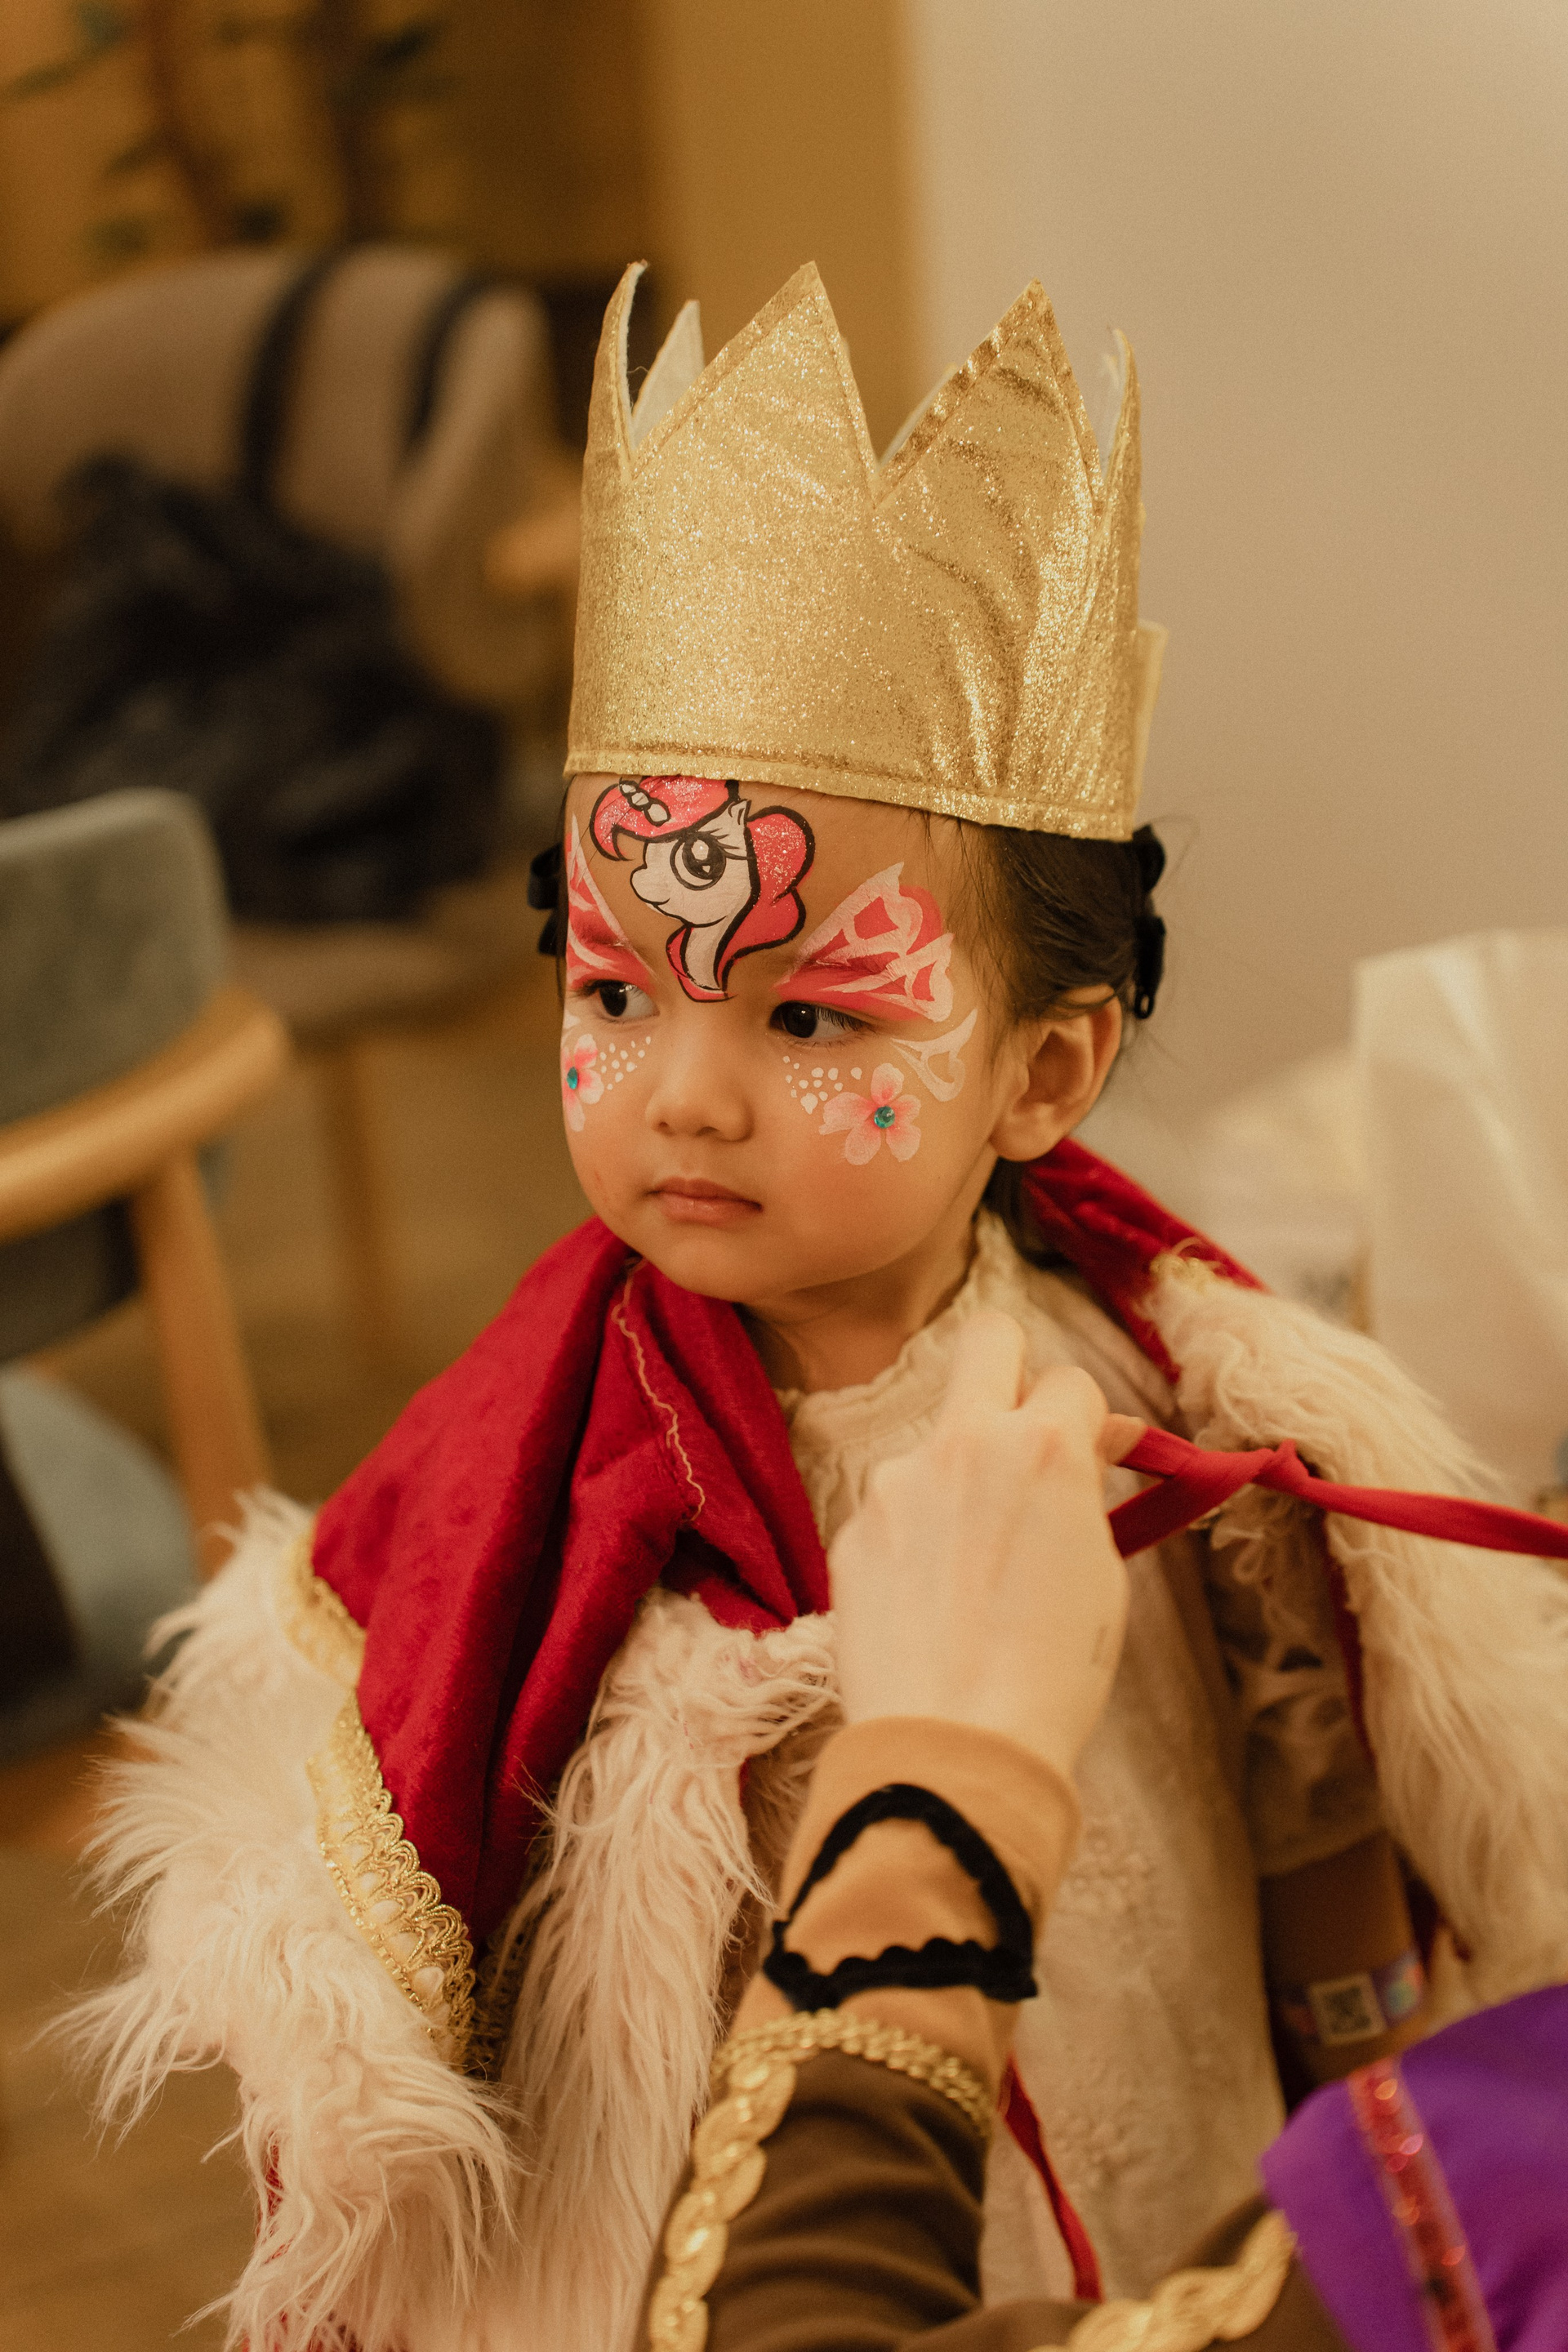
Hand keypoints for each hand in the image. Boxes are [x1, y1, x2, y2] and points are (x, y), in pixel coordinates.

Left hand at [829, 1310, 1137, 1781]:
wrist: (955, 1744)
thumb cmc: (1050, 1673)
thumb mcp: (1101, 1573)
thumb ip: (1085, 1490)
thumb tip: (1088, 1443)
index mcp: (1042, 1448)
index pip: (1072, 1380)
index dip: (1087, 1420)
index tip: (1091, 1455)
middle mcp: (963, 1443)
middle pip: (989, 1340)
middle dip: (1013, 1362)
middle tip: (1022, 1420)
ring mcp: (896, 1483)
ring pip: (936, 1443)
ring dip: (957, 1478)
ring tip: (974, 1571)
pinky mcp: (851, 1530)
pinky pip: (894, 1509)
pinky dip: (914, 1538)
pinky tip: (929, 1603)